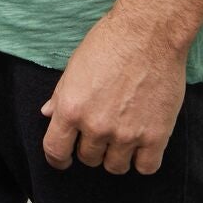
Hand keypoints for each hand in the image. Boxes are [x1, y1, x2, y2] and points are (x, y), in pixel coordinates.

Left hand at [39, 9, 187, 175]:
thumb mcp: (74, 66)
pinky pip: (146, 167)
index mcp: (71, 108)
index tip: (64, 158)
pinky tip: (141, 144)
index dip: (58, 158)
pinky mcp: (156, 136)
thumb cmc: (109, 43)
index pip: (55, 150)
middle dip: (90, 147)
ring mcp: (127, 134)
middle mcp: (96, 126)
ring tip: (121, 135)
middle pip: (88, 158)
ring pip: (115, 167)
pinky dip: (142, 160)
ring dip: (115, 155)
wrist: (148, 34)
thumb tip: (47, 114)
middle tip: (100, 130)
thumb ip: (60, 95)